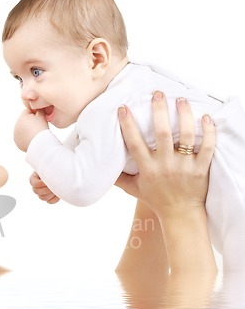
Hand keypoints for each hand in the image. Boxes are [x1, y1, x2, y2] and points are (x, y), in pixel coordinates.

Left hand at [14, 109, 48, 151]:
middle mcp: (16, 125)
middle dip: (29, 122)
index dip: (34, 114)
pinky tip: (32, 139)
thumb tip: (38, 108)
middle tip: (38, 127)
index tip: (39, 119)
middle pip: (23, 121)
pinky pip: (21, 138)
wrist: (40, 144)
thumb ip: (39, 110)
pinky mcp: (17, 142)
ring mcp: (15, 134)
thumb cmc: (42, 129)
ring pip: (22, 129)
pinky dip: (25, 138)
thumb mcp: (42, 117)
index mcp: (21, 117)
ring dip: (26, 130)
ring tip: (35, 134)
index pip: (27, 111)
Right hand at [30, 171, 59, 203]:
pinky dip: (55, 198)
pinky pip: (50, 201)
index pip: (34, 183)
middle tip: (54, 185)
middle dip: (47, 189)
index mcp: (33, 179)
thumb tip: (49, 176)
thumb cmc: (53, 168)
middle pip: (37, 192)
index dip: (41, 184)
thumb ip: (46, 170)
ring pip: (43, 198)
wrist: (60, 174)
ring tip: (57, 188)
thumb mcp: (48, 167)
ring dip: (51, 193)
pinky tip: (58, 192)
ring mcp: (41, 194)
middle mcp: (36, 187)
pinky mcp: (48, 198)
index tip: (48, 181)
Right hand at [115, 91, 215, 218]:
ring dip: (184, 115)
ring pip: (185, 136)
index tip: (123, 108)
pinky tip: (205, 117)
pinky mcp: (201, 169)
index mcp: (147, 169)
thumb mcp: (133, 189)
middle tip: (157, 93)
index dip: (128, 125)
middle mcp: (165, 166)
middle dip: (159, 111)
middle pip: (161, 134)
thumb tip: (101, 167)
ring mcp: (184, 167)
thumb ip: (118, 177)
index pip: (134, 143)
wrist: (180, 214)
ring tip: (181, 99)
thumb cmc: (155, 199)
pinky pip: (207, 147)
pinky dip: (208, 131)